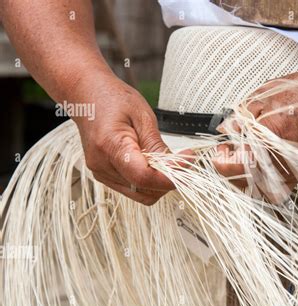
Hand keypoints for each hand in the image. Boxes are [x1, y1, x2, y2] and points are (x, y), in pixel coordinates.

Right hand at [70, 72, 181, 204]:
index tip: (187, 163)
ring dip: (158, 183)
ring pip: (139, 193)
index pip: (143, 177)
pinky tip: (152, 163)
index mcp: (110, 146)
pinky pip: (131, 188)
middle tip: (182, 161)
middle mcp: (101, 165)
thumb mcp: (143, 116)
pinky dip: (147, 181)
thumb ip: (157, 146)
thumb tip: (176, 167)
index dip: (169, 177)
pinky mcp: (104, 175)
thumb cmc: (113, 100)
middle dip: (167, 181)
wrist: (87, 97)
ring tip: (166, 161)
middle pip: (143, 190)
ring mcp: (101, 173)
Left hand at [214, 70, 297, 190]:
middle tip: (228, 150)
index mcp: (267, 140)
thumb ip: (243, 114)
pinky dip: (260, 179)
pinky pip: (273, 187)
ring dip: (242, 176)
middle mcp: (278, 161)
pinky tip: (258, 163)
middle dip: (228, 168)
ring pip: (256, 188)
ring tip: (242, 158)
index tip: (220, 147)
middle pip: (241, 181)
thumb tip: (227, 127)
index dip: (220, 157)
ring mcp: (290, 171)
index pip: (232, 164)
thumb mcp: (269, 94)